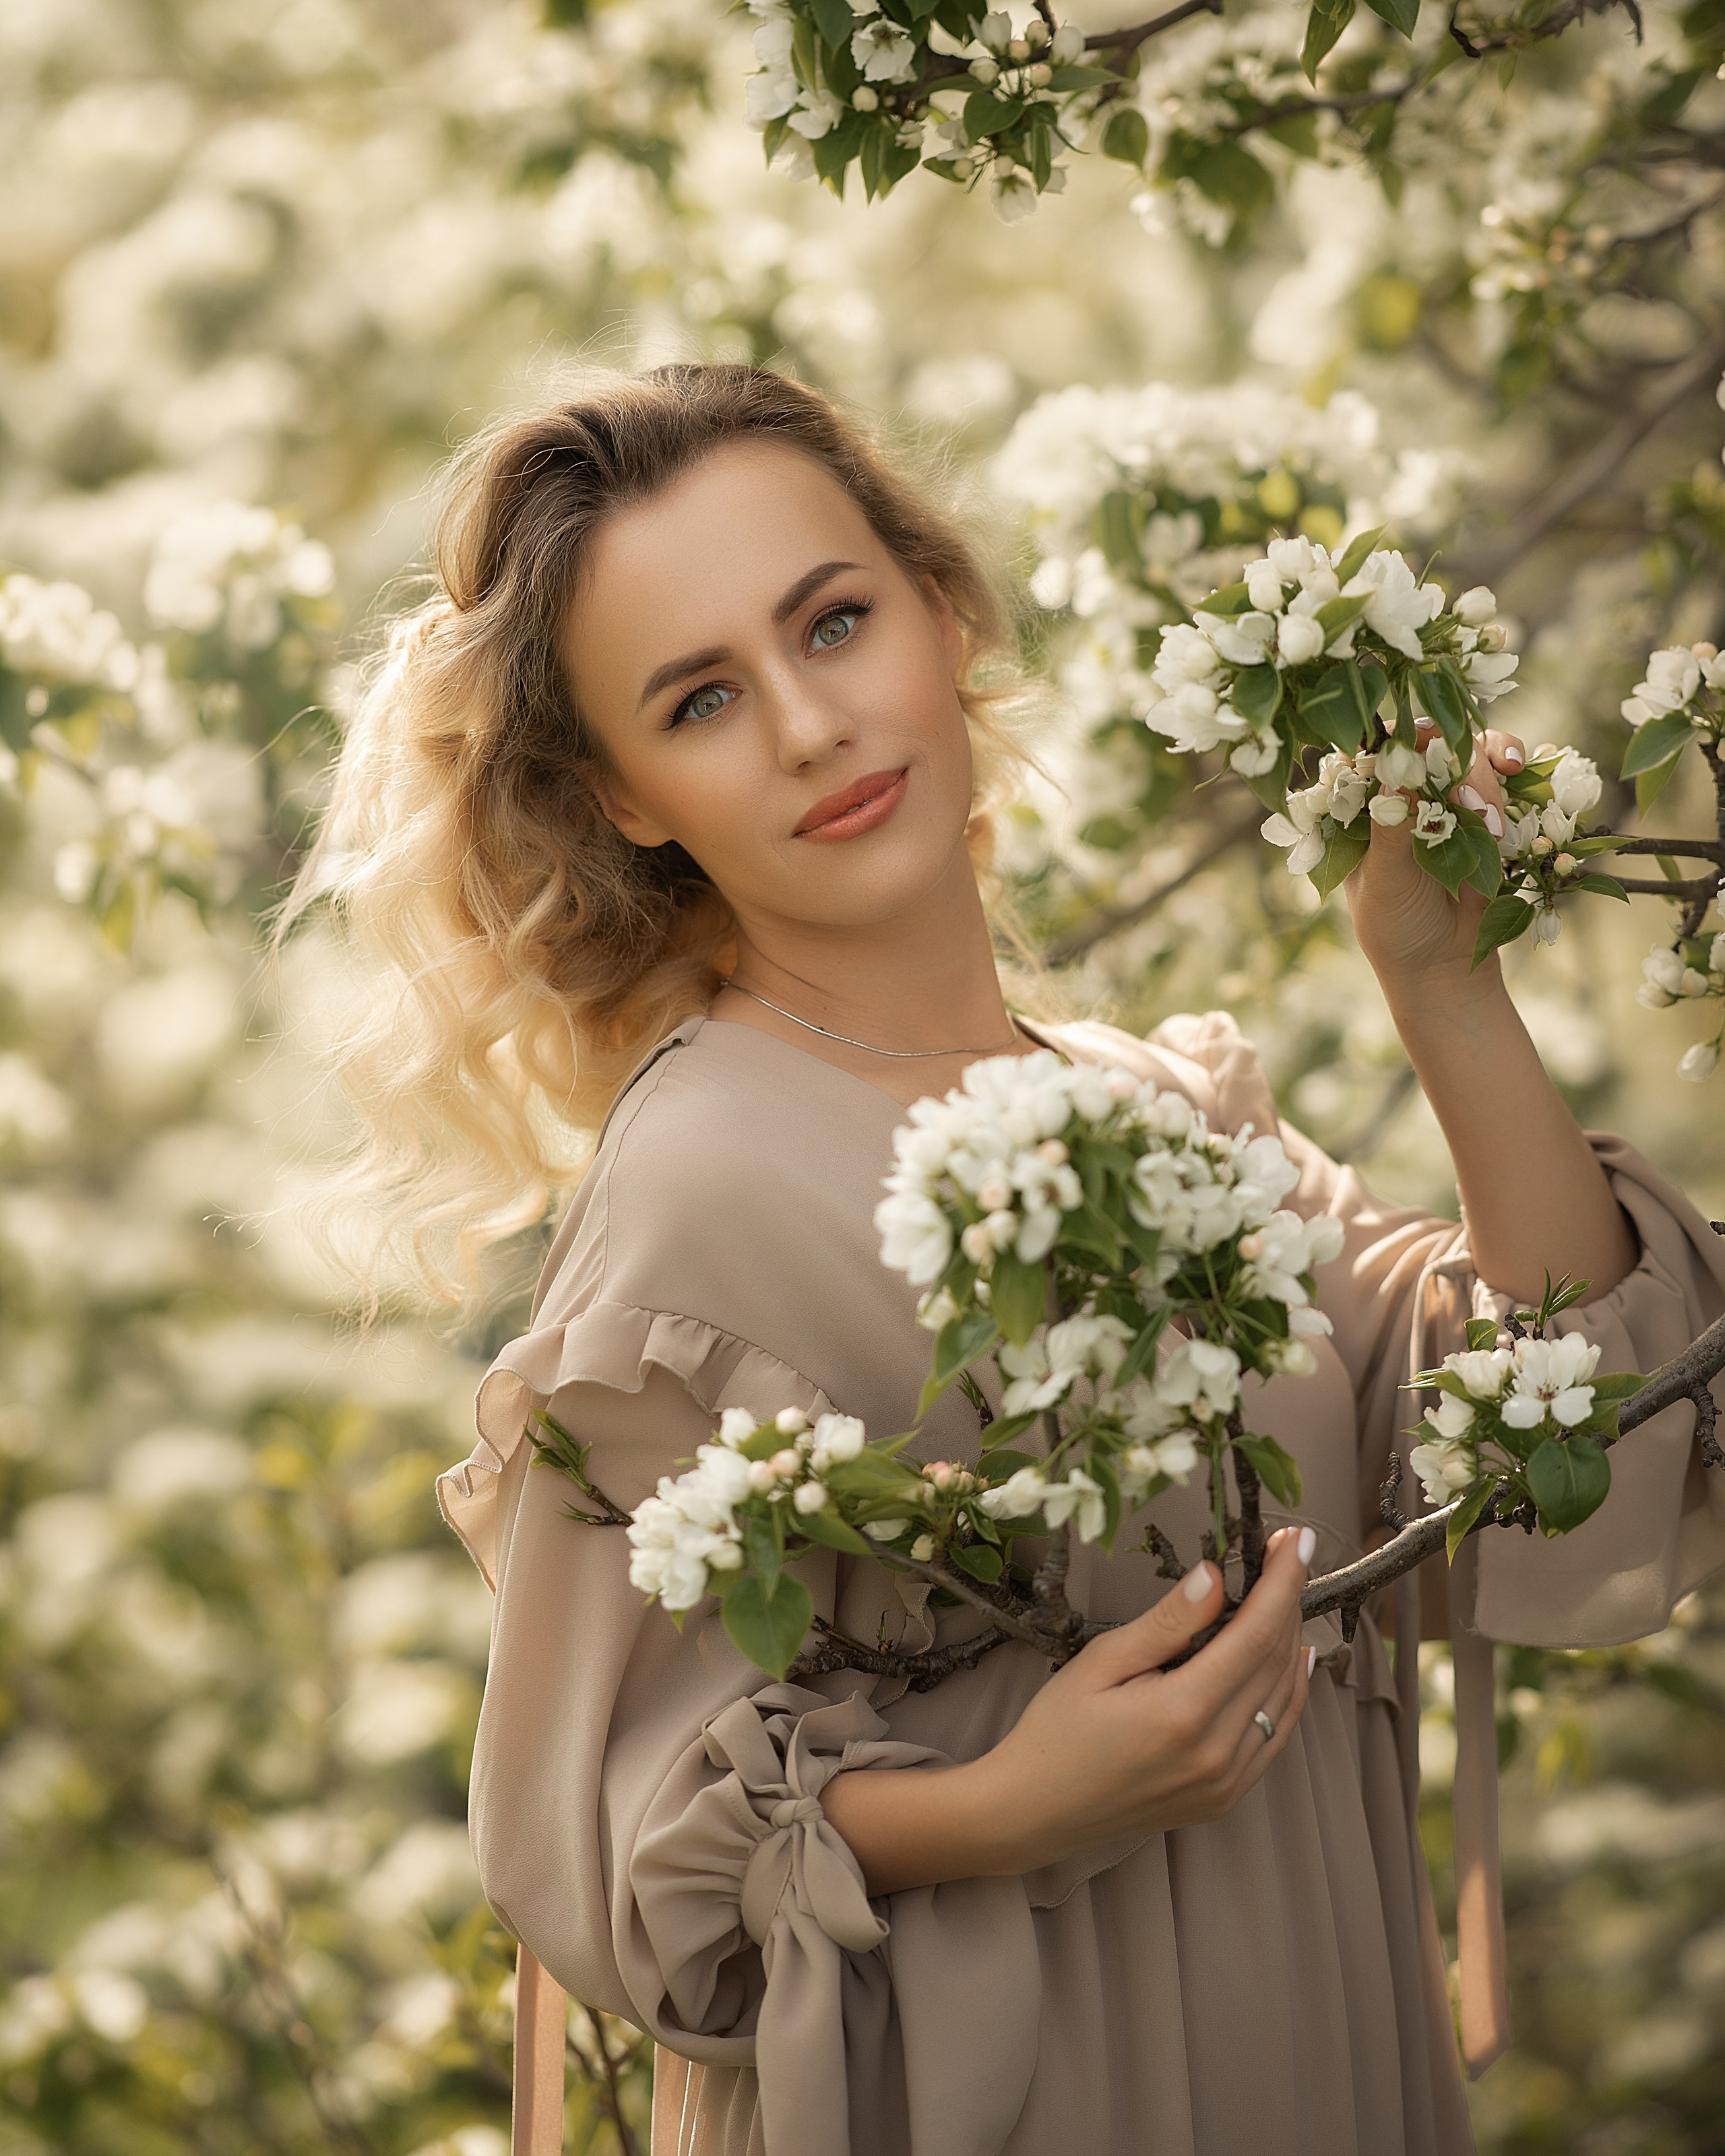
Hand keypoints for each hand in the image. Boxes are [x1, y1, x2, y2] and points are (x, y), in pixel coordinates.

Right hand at [822, 1527, 1317, 1893]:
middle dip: (1289, 1599)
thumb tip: (1215, 1576)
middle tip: (1289, 1552)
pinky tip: (1293, 1659)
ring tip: (1290, 1593)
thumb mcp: (1101, 1660)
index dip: (1283, 1580)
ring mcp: (1225, 1782)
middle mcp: (1217, 1752)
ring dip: (1293, 1640)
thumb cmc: (1057, 1729)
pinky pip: (1274, 1735)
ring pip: (1283, 1697)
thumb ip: (1166, 1622)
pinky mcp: (1224, 1797)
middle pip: (1275, 1659)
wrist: (1035, 1811)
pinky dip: (1289, 1692)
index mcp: (1184, 1712)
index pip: (1256, 1632)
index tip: (1297, 1538)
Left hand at [1346, 727, 1526, 1008]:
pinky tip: (1514, 772)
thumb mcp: (1385, 883)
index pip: (1372, 753)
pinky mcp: (1484, 808)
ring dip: (1482, 774)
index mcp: (1363, 808)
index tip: (1421, 742)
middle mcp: (1403, 793)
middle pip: (1428, 743)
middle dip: (1452, 762)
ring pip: (1467, 750)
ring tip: (1488, 822)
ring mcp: (1446, 797)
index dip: (1397, 740)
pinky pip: (1499, 768)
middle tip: (1467, 802)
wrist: (1444, 963)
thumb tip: (1394, 778)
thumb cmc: (1395, 927)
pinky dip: (1509, 764)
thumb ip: (1390, 833)